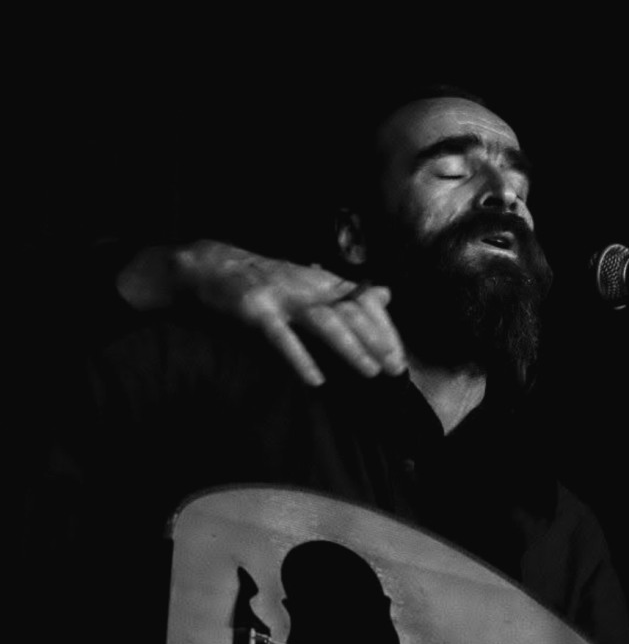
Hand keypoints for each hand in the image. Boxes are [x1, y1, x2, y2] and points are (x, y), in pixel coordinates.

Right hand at [118, 240, 405, 385]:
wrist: (214, 263)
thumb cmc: (266, 279)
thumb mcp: (310, 282)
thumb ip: (347, 292)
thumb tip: (385, 294)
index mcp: (322, 282)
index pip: (363, 302)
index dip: (385, 328)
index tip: (400, 355)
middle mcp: (308, 286)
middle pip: (351, 312)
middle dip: (377, 340)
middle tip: (395, 368)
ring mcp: (282, 296)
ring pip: (324, 322)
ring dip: (350, 348)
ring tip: (369, 372)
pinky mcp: (257, 310)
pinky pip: (282, 337)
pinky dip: (300, 358)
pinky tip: (315, 380)